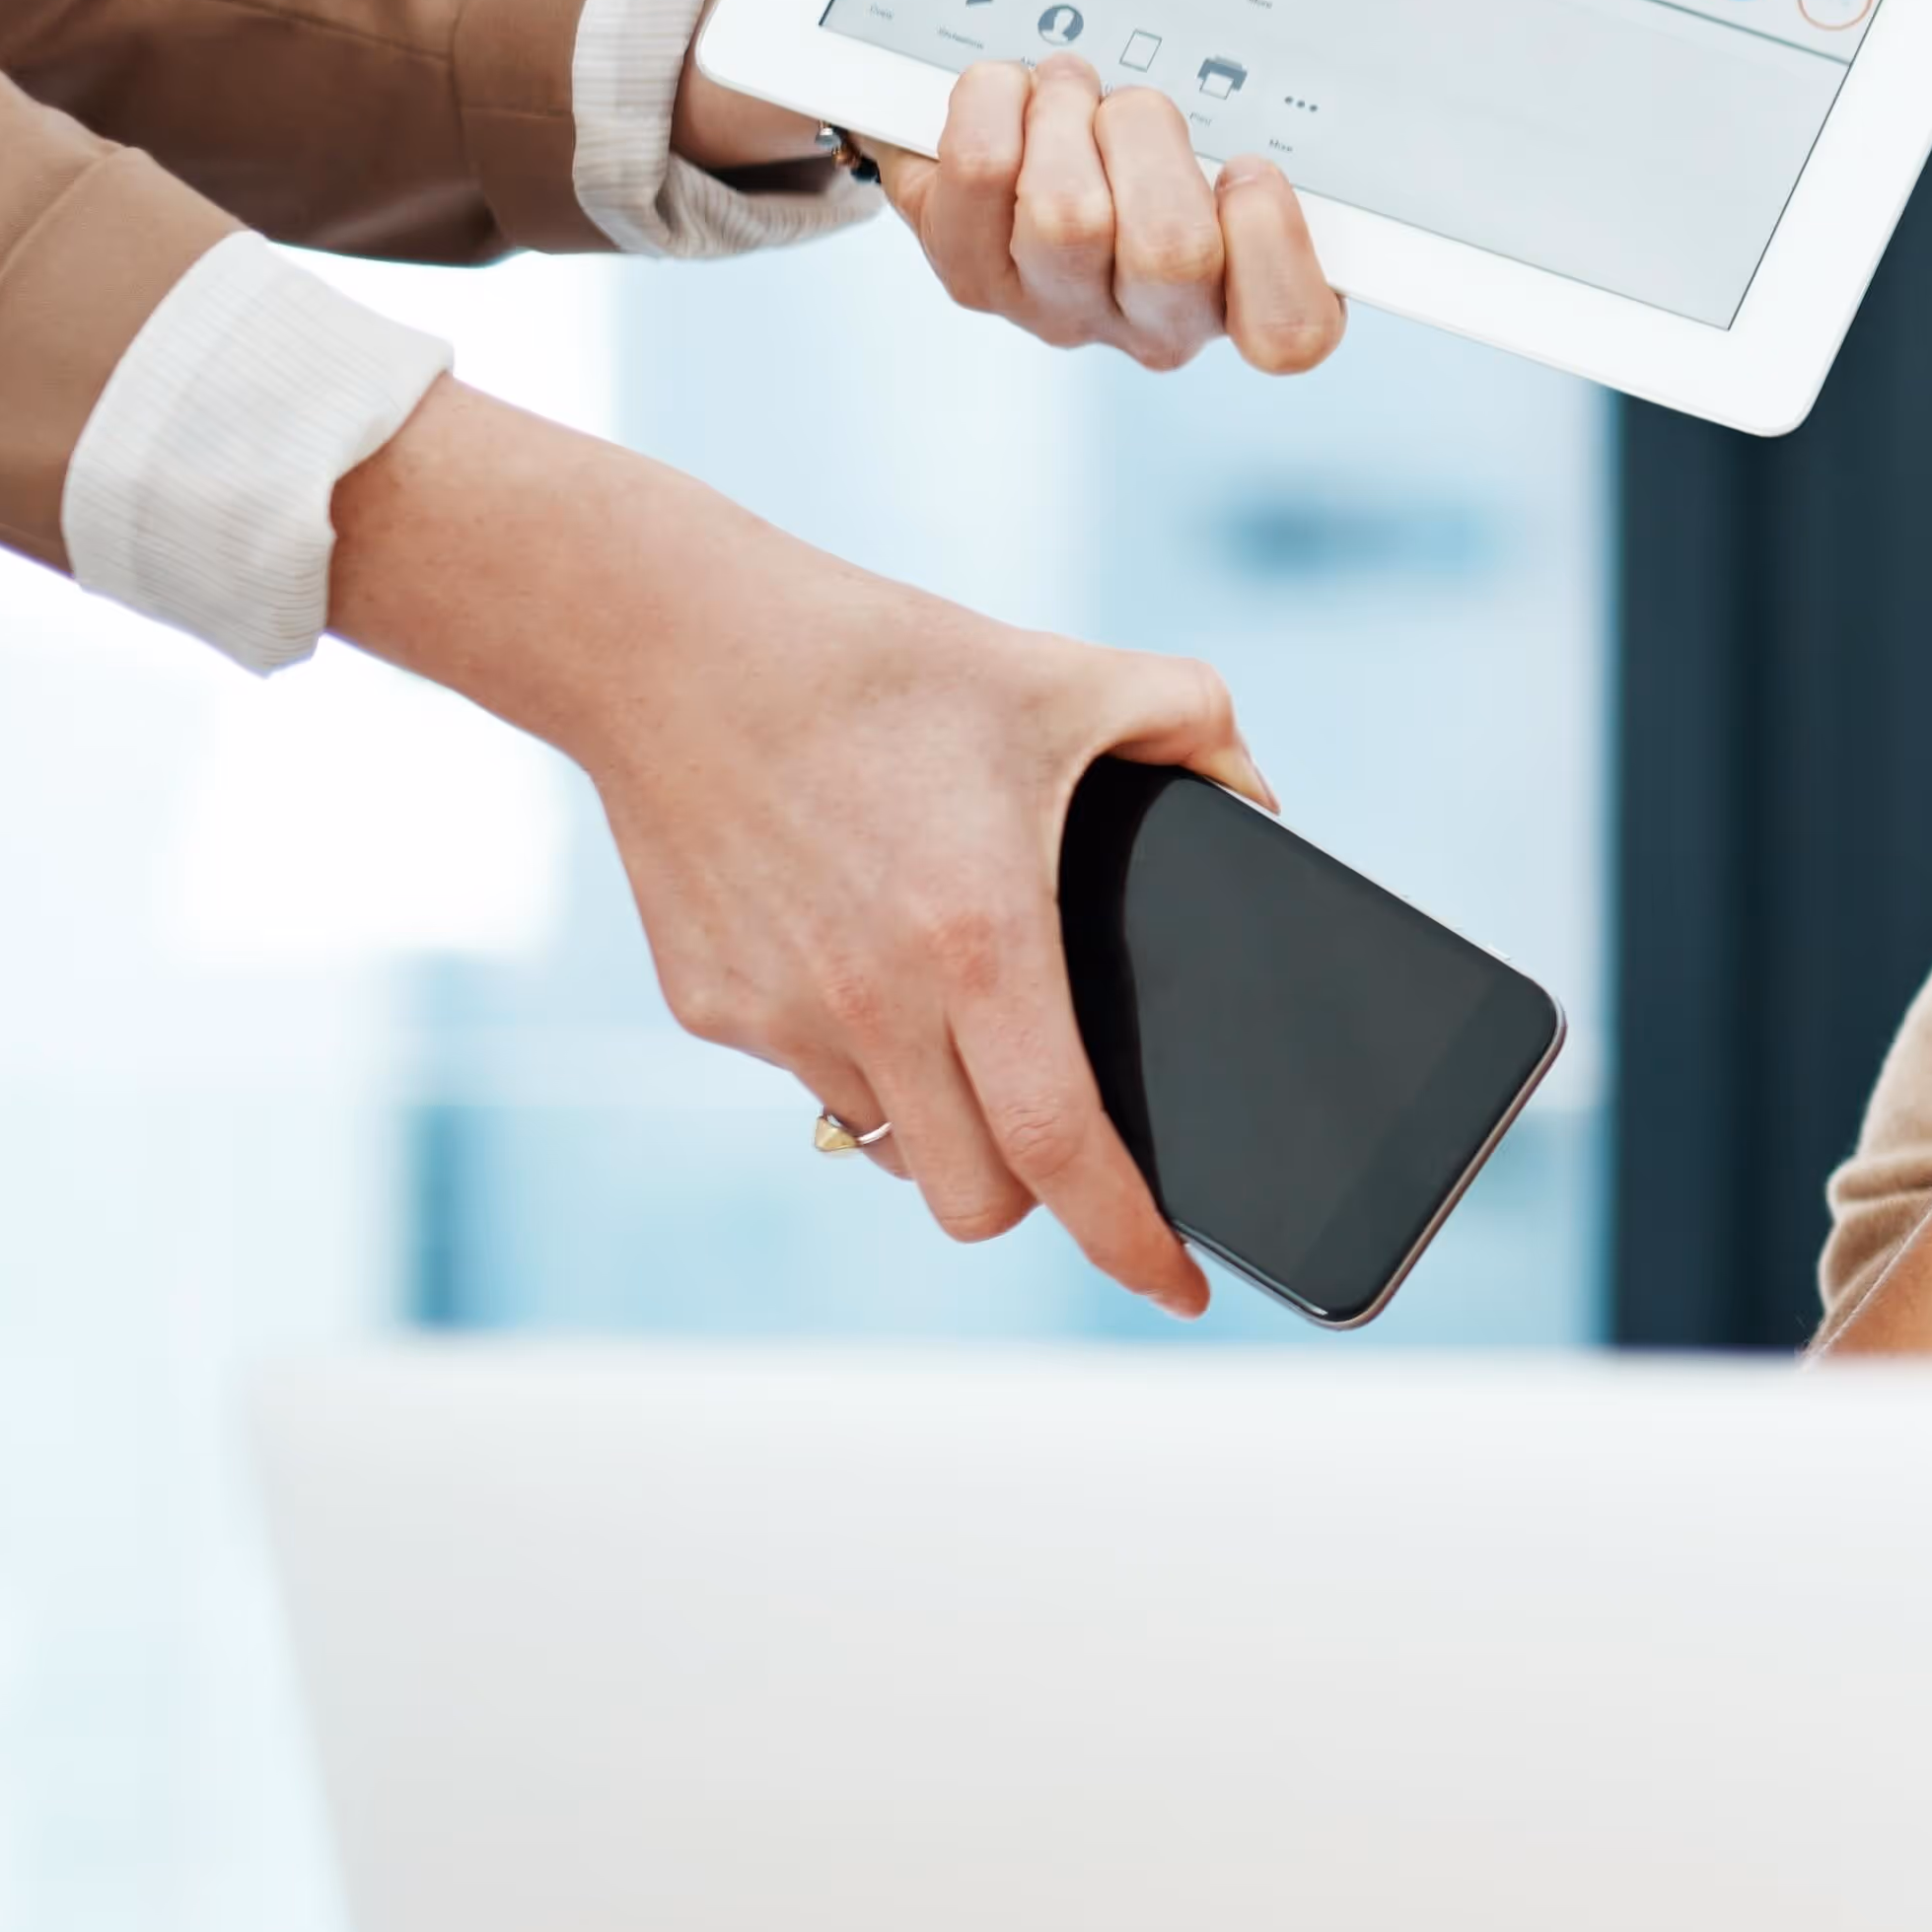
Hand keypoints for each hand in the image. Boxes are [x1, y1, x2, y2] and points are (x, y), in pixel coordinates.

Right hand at [323, 388, 1261, 1312]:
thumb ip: (1197, 728)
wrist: (667, 641)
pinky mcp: (710, 1009)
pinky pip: (809, 1078)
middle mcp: (875, 1003)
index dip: (1131, 1242)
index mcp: (981, 941)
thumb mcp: (1069, 674)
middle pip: (975, 1199)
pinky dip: (857, 1050)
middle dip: (1034, 1191)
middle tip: (1067, 1137)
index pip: (1064, 1151)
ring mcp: (781, 1016)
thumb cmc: (880, 659)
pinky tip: (865, 958)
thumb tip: (1263, 803)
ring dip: (943, 1120)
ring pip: (890, 1146)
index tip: (1179, 1290)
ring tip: (965, 1025)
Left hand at [668, 53, 1352, 375]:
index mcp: (1247, 287)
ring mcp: (1055, 301)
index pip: (1298, 333)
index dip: (1276, 245)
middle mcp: (1154, 319)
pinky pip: (969, 187)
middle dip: (1145, 133)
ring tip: (1052, 84)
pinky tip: (985, 96)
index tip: (1251, 164)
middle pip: (1170, 255)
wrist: (958, 69)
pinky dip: (980, 112)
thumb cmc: (1112, 82)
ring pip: (1069, 217)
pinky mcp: (965, 272)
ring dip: (1059, 111)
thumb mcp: (1207, 93)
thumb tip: (1293, 98)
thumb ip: (1254, 108)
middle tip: (1123, 97)